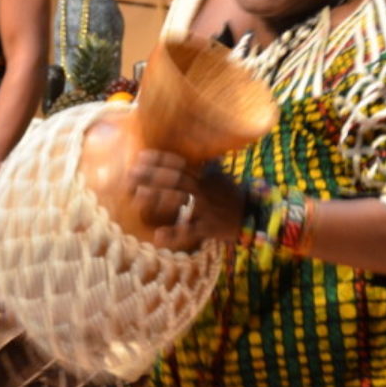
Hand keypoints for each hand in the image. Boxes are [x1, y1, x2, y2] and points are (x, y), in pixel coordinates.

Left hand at [128, 150, 246, 251]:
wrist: (255, 216)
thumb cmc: (231, 196)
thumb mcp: (219, 177)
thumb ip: (205, 165)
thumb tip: (197, 150)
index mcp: (203, 176)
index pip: (179, 163)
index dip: (160, 159)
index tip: (141, 156)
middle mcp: (203, 189)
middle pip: (175, 178)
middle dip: (152, 175)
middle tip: (130, 174)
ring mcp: (206, 207)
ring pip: (181, 199)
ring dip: (158, 196)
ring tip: (138, 196)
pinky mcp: (209, 227)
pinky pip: (190, 231)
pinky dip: (174, 234)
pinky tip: (158, 236)